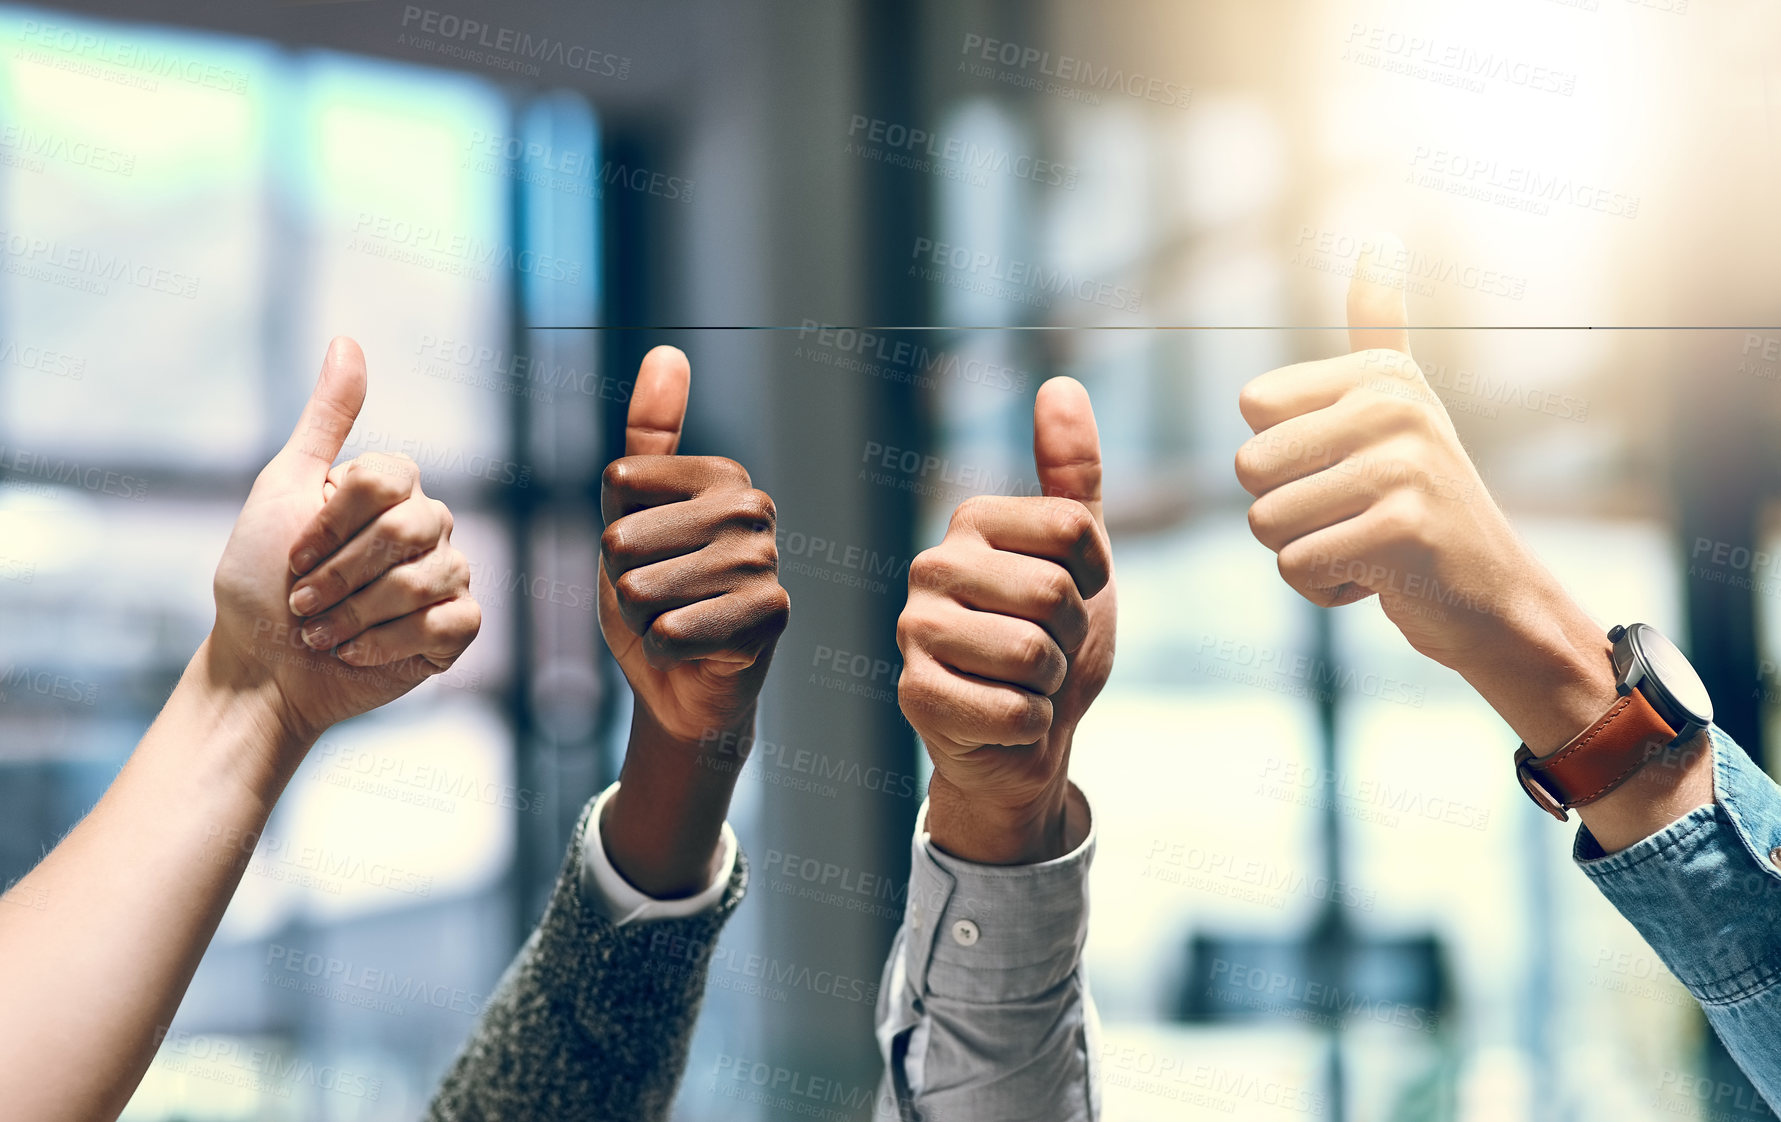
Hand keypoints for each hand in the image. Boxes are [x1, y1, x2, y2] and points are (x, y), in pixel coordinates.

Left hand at [209, 338, 481, 759]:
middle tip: (303, 602)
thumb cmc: (261, 583)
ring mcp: (446, 578)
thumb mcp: (283, 489)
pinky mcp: (455, 630)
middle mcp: (427, 528)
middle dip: (343, 574)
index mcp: (391, 492)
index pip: (388, 479)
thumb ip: (326, 419)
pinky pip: (451, 622)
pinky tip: (357, 652)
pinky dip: (392, 642)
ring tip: (322, 633)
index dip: (334, 522)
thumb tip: (349, 340)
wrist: (262, 669)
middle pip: (410, 528)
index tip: (294, 555)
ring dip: (358, 614)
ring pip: (428, 579)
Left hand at [597, 346, 789, 894]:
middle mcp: (753, 508)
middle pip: (624, 540)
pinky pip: (674, 629)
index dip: (612, 532)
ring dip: (643, 620)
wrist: (681, 685)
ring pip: (645, 589)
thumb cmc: (653, 597)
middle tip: (659, 600)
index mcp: (721, 475)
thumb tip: (668, 353)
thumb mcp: (629, 516)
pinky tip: (693, 650)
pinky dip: (666, 649)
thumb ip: (648, 440)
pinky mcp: (771, 615)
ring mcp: (766, 560)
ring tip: (674, 623)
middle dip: (623, 583)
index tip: (647, 555)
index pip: (618, 484)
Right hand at [897, 377, 1115, 864]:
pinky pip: (1014, 709)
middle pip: (1053, 590)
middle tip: (1046, 651)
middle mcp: (931, 566)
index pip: (1072, 527)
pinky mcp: (915, 695)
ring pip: (1033, 652)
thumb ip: (1071, 473)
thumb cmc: (1053, 642)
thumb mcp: (1080, 555)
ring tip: (1024, 682)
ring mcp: (914, 631)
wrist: (1027, 737)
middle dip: (1071, 635)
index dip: (1094, 576)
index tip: (1071, 598)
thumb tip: (1061, 384)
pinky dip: (1032, 725)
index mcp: (971, 522)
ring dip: (1051, 683)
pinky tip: (1006, 720)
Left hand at [1235, 238, 1705, 850]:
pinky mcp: (1403, 530)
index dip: (1281, 459)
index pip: (1252, 409)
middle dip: (1285, 512)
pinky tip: (1380, 580)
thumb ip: (1380, 329)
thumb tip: (1380, 237)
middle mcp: (1394, 407)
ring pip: (1264, 523)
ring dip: (1304, 553)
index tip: (1346, 471)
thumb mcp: (1401, 405)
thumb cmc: (1427, 504)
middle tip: (1355, 518)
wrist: (1496, 599)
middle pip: (1248, 468)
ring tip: (1368, 546)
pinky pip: (1296, 566)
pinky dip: (1326, 590)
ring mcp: (1403, 466)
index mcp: (1380, 375)